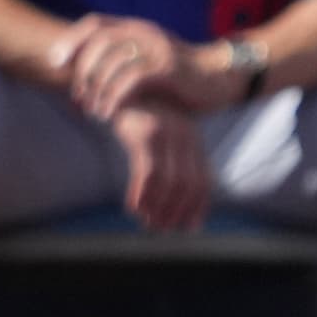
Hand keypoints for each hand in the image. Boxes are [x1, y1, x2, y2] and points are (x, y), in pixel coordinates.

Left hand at [46, 13, 238, 119]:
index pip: (94, 24)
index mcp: (137, 28)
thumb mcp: (146, 63)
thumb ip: (120, 63)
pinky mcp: (169, 68)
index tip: (55, 63)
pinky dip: (114, 97)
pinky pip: (132, 79)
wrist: (223, 80)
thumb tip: (80, 79)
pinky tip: (108, 114)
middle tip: (77, 99)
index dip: (72, 41)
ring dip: (96, 89)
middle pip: (98, 43)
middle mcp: (145, 33)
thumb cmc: (178, 78)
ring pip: (112, 62)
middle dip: (81, 72)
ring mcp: (158, 48)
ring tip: (92, 112)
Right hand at [115, 102, 213, 231]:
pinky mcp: (144, 135)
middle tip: (161, 230)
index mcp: (193, 140)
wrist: (112, 87)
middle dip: (177, 213)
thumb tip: (177, 192)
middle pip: (190, 186)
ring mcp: (166, 135)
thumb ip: (172, 160)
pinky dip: (142, 195)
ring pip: (171, 184)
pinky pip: (148, 174)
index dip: (197, 209)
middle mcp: (185, 137)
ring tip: (146, 222)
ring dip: (159, 208)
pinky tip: (133, 207)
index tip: (186, 229)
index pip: (204, 183)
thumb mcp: (159, 136)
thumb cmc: (135, 115)